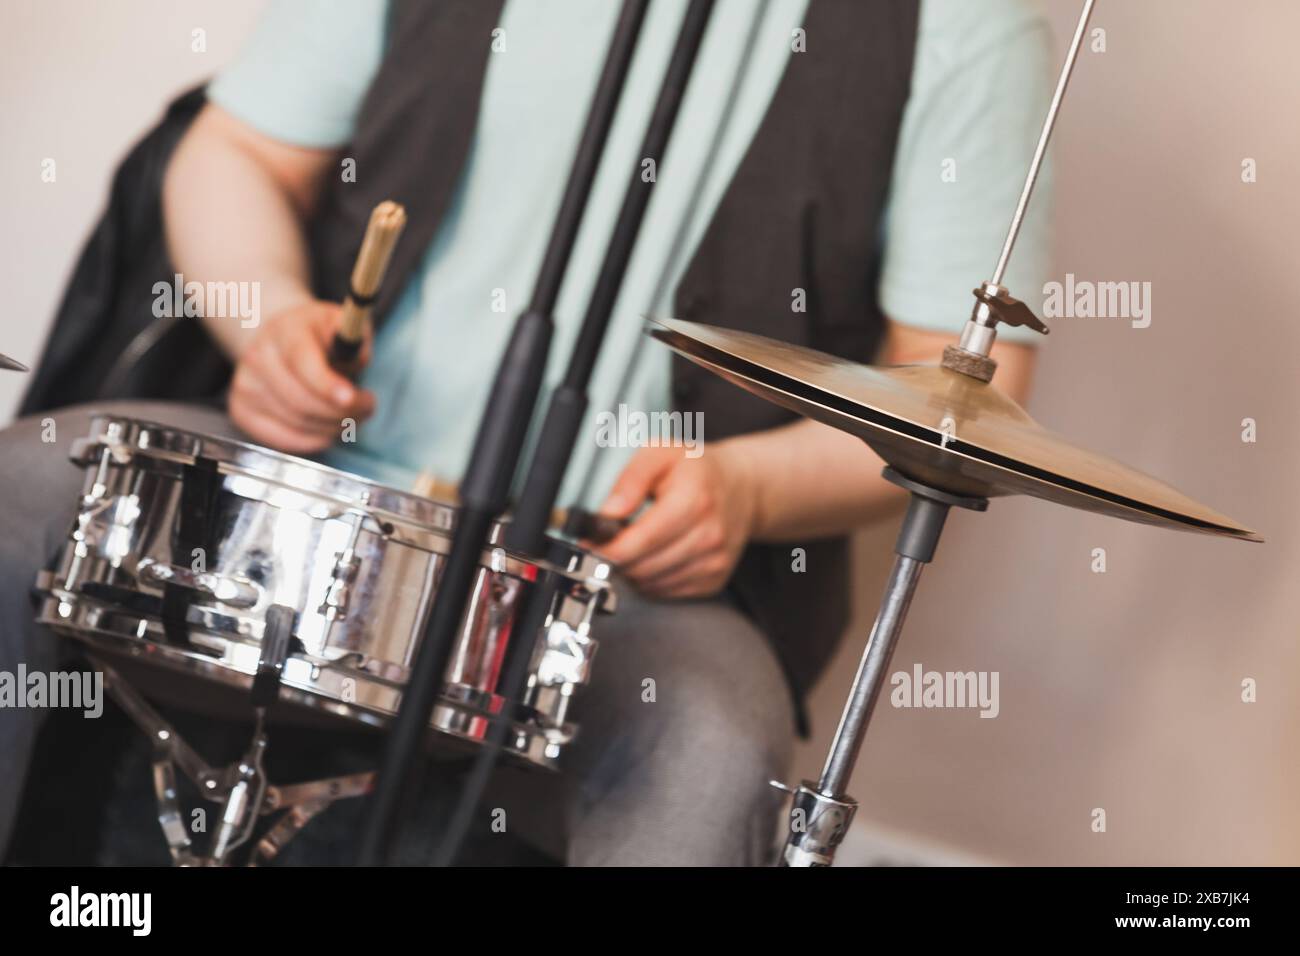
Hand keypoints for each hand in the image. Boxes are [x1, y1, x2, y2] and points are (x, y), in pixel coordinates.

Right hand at [228, 300, 375, 452]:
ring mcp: (246, 385)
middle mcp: (258, 356)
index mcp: (285, 330)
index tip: (352, 398)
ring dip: (333, 427)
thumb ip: (353, 338)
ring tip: (351, 415)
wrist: (279, 340)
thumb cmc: (317, 336)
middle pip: (301, 399)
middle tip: (367, 406)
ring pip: (297, 422)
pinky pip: (285, 439)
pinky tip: (328, 427)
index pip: (302, 362)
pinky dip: (314, 440)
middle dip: (343, 411)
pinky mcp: (242, 411)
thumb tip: (357, 359)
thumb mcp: (340, 323)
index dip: (327, 385)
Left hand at [594, 443, 759, 599]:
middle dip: (616, 559)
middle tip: (607, 542)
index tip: (589, 546)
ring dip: (632, 570)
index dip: (608, 549)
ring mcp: (713, 562)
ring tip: (634, 544)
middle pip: (643, 567)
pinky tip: (653, 556)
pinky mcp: (713, 580)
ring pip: (652, 584)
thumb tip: (608, 512)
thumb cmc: (697, 469)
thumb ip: (630, 479)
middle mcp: (708, 536)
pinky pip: (666, 591)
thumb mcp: (660, 453)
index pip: (641, 541)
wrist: (741, 488)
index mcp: (693, 501)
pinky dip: (651, 579)